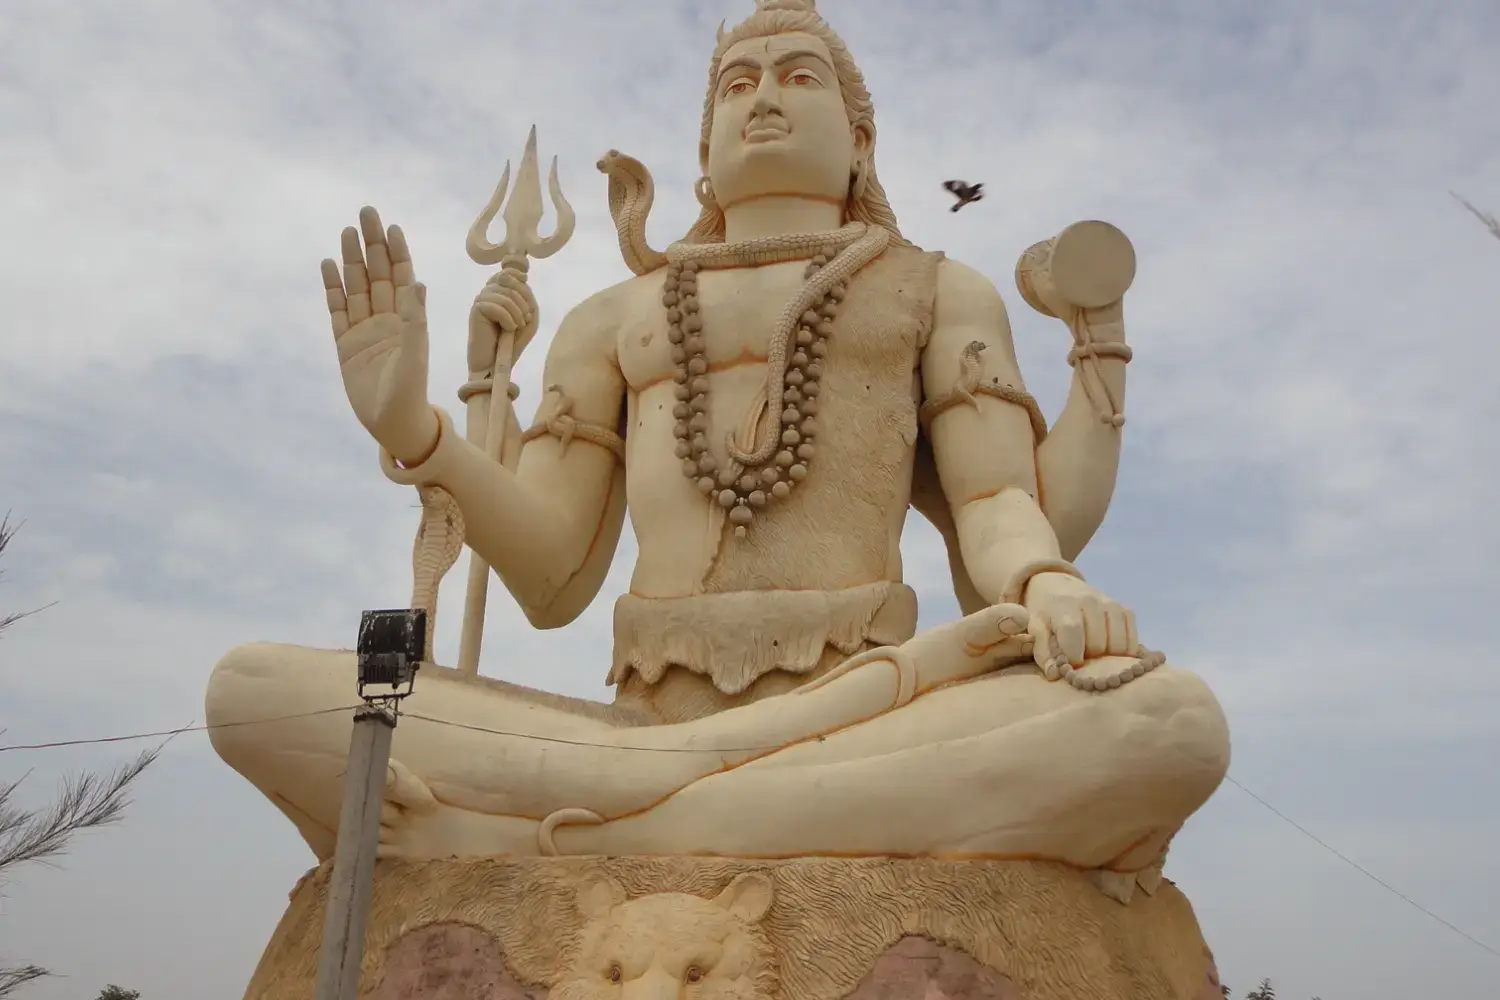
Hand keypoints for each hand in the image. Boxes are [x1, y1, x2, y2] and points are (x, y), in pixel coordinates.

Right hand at [321, 206, 436, 463]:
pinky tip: (328, 265)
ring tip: (347, 232)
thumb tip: (418, 283)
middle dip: (372, 245)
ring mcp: (364, 330)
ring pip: (357, 287)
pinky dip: (333, 288)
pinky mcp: (345, 344)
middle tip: (367, 213)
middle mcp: (387, 320)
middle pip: (378, 274)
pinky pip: (338, 310)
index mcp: (408, 321)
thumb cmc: (410, 392)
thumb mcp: (414, 354)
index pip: (402, 278)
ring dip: (352, 260)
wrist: (393, 424)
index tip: (392, 227)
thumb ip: (414, 320)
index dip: (398, 252)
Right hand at [468, 265, 539, 375]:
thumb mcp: (528, 318)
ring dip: (517, 313)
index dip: (517, 275)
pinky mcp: (476, 310)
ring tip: (516, 327)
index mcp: (499, 292)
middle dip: (523, 302)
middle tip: (524, 321)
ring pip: (505, 295)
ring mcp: (481, 300)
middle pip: (509, 283)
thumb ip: (528, 298)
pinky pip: (497, 306)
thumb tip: (521, 279)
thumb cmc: (512, 341)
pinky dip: (507, 319)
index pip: (507, 272)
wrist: (496, 362)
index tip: (525, 283)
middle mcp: (488, 293)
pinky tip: (507, 330)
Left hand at [1023, 572, 1137, 667]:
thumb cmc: (1044, 612)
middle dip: (1089, 657)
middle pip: (1098, 643)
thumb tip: (1055, 674)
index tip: (1069, 664)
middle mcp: (1090, 600)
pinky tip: (1110, 653)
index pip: (1073, 631)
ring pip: (1118, 645)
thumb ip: (1043, 651)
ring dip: (1107, 657)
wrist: (1058, 585)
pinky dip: (1124, 652)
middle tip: (1080, 656)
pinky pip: (1132, 640)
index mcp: (1064, 603)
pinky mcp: (1125, 610)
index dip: (1072, 654)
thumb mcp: (1036, 629)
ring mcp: (1111, 604)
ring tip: (1093, 653)